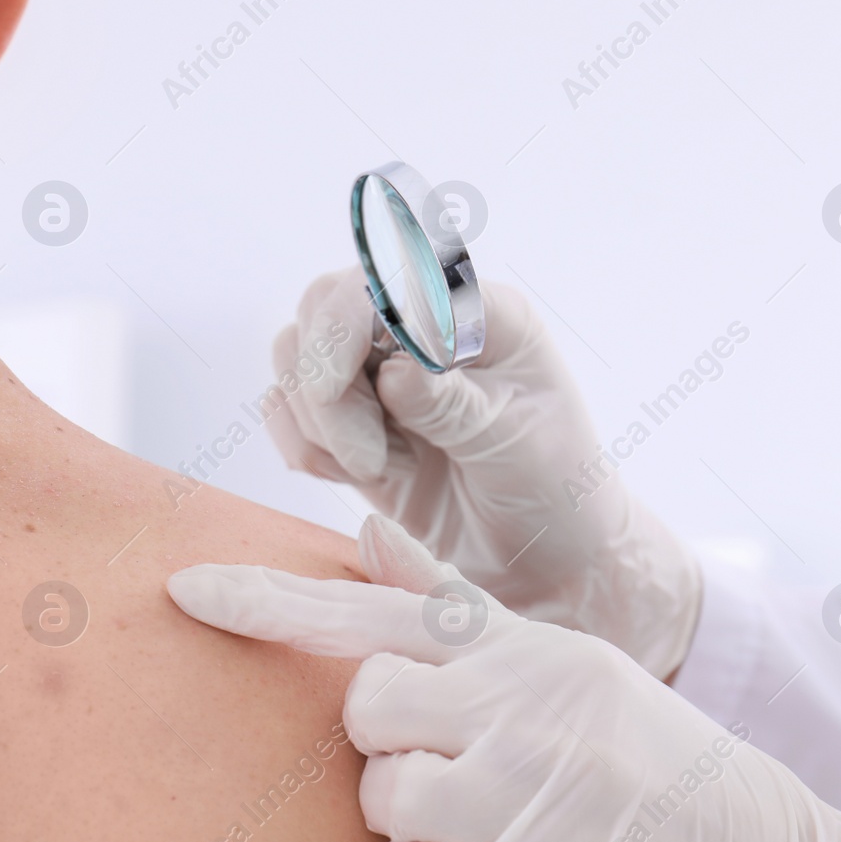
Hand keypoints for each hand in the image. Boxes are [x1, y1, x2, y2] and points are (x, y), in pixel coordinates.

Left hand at [168, 516, 840, 841]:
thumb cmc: (640, 752)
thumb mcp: (561, 661)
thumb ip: (452, 609)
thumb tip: (370, 533)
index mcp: (524, 649)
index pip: (378, 612)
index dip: (270, 602)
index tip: (185, 587)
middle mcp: (518, 712)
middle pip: (365, 710)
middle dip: (389, 740)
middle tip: (452, 756)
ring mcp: (520, 803)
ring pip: (383, 799)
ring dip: (413, 815)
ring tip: (490, 814)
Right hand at [270, 266, 700, 678]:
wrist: (543, 561)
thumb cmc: (555, 491)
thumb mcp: (519, 444)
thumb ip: (456, 406)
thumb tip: (396, 371)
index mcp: (479, 313)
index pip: (388, 280)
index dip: (345, 326)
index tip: (332, 390)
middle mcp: (423, 328)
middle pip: (323, 308)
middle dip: (324, 386)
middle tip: (367, 460)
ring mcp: (382, 371)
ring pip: (295, 355)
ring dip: (318, 421)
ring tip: (374, 469)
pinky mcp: (351, 418)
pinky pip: (285, 408)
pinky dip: (304, 444)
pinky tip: (354, 475)